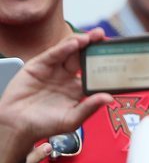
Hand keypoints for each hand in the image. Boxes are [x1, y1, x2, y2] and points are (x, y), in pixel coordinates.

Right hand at [0, 30, 112, 151]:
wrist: (17, 126)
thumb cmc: (44, 125)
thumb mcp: (72, 119)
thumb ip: (89, 108)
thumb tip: (110, 98)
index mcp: (78, 89)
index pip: (94, 72)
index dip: (104, 63)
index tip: (117, 56)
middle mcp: (66, 77)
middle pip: (83, 57)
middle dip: (94, 46)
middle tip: (106, 38)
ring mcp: (53, 70)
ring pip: (69, 52)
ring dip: (81, 42)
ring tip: (93, 36)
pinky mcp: (38, 66)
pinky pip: (53, 55)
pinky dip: (64, 48)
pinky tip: (75, 43)